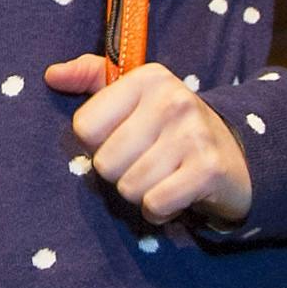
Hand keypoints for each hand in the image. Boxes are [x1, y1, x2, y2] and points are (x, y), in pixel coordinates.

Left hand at [46, 53, 252, 229]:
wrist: (234, 154)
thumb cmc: (168, 126)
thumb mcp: (132, 94)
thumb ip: (90, 78)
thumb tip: (51, 76)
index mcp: (147, 78)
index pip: (85, 127)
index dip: (97, 144)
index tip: (123, 139)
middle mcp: (172, 99)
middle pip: (105, 162)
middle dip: (119, 173)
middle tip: (144, 163)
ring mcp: (193, 134)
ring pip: (129, 187)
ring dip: (140, 193)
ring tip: (161, 178)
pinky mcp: (208, 169)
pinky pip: (155, 204)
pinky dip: (158, 211)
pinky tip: (173, 195)